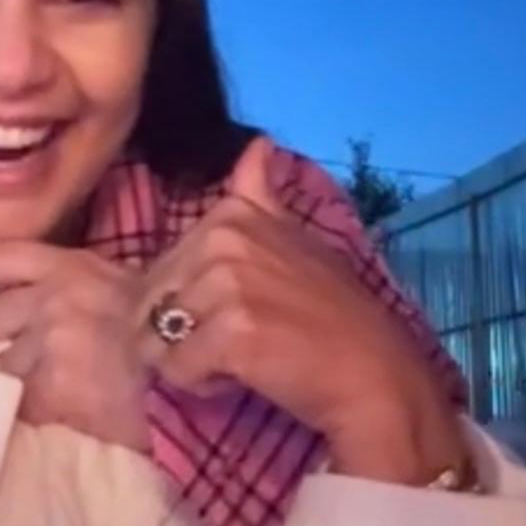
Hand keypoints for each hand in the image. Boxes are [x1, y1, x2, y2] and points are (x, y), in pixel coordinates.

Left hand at [0, 242, 150, 451]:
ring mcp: (49, 345)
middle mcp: (53, 299)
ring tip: (59, 387)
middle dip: (7, 335)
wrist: (188, 392)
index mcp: (70, 267)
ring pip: (2, 366)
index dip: (0, 281)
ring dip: (22, 378)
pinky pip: (18, 403)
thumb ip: (67, 279)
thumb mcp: (116, 285)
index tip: (12, 296)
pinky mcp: (48, 391)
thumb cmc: (157, 338)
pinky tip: (62, 413)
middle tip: (36, 351)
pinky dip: (34, 412)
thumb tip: (22, 288)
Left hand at [138, 139, 466, 484]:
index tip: (235, 309)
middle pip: (151, 301)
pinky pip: (177, 369)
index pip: (159, 267)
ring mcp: (226, 283)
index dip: (187, 301)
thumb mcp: (295, 237)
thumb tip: (258, 141)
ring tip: (240, 357)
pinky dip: (202, 384)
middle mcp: (223, 239)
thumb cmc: (333, 313)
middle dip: (181, 332)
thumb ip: (261, 194)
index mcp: (230, 215)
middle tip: (238, 339)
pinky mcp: (231, 332)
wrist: (375, 375)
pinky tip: (244, 376)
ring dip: (190, 359)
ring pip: (157, 337)